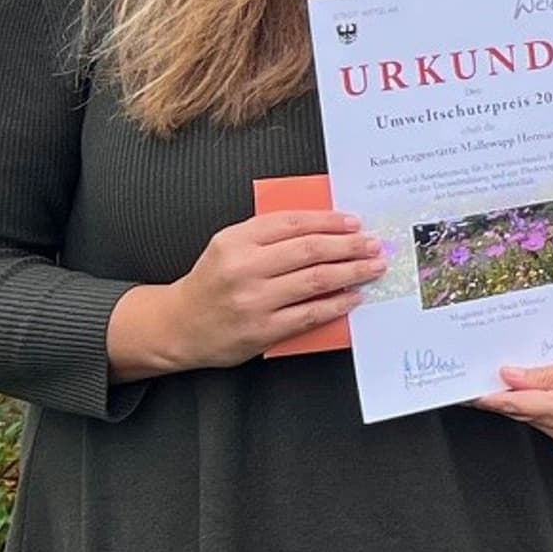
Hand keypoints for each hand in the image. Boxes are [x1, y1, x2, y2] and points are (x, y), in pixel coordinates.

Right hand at [112, 209, 386, 374]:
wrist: (178, 326)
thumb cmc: (212, 282)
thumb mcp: (229, 247)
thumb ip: (268, 235)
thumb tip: (326, 228)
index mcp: (235, 241)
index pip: (293, 223)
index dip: (329, 221)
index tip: (355, 223)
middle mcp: (243, 268)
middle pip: (310, 250)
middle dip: (350, 246)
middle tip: (375, 244)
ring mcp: (253, 301)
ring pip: (315, 280)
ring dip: (352, 272)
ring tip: (373, 267)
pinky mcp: (262, 330)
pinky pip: (310, 314)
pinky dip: (338, 304)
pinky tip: (354, 296)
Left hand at [478, 347, 552, 453]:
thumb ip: (544, 375)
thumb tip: (508, 377)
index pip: (515, 404)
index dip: (488, 397)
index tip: (466, 391)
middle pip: (524, 412)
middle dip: (510, 394)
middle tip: (494, 371)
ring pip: (538, 418)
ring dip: (532, 400)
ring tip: (538, 375)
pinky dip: (549, 409)